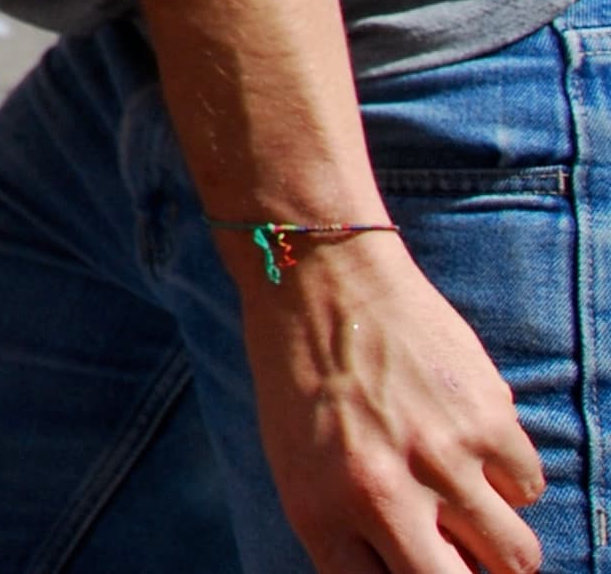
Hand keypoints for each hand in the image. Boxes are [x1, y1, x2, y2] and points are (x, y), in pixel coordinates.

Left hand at [237, 232, 542, 572]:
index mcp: (320, 514)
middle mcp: (380, 497)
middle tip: (467, 556)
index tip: (427, 566)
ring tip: (473, 504)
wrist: (321, 280)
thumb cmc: (303, 378)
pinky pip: (528, 486)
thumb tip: (415, 570)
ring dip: (502, 539)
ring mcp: (440, 460)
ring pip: (516, 555)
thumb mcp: (297, 467)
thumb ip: (350, 532)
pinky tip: (473, 441)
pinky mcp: (486, 420)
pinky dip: (509, 475)